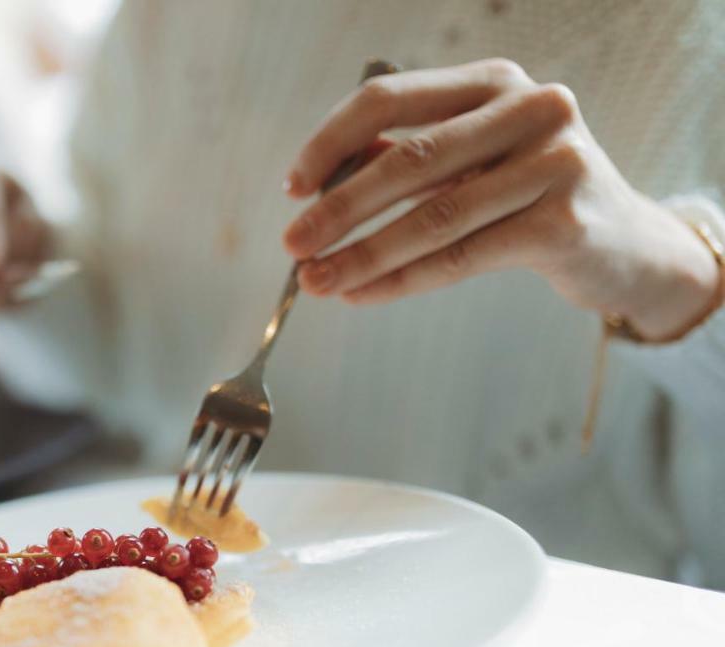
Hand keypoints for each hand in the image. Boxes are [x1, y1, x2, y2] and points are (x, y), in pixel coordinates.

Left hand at [283, 59, 718, 340]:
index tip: (292, 187)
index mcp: (493, 80)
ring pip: (434, 217)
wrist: (625, 243)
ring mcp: (555, 163)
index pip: (389, 99)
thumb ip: (404, 159)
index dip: (330, 143)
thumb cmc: (528, 195)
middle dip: (339, 209)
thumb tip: (317, 187)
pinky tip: (362, 294)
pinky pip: (462, 257)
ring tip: (317, 281)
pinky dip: (401, 280)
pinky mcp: (565, 223)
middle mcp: (531, 109)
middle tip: (292, 245)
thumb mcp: (470, 160)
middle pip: (410, 161)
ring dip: (363, 255)